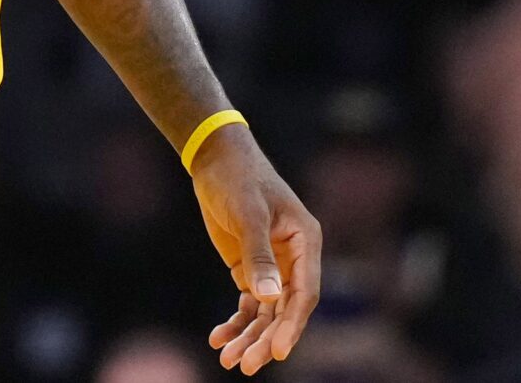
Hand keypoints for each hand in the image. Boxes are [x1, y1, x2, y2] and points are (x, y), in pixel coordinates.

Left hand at [191, 125, 320, 372]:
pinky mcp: (250, 268)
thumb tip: (270, 298)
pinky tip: (218, 339)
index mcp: (306, 243)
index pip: (304, 294)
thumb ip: (258, 255)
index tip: (276, 352)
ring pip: (266, 312)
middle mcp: (294, 260)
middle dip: (265, 339)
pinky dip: (235, 321)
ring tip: (228, 361)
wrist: (215, 158)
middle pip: (285, 311)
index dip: (292, 325)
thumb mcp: (247, 213)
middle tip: (245, 365)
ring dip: (249, 336)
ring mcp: (272, 267)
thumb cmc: (237, 178)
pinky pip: (248, 303)